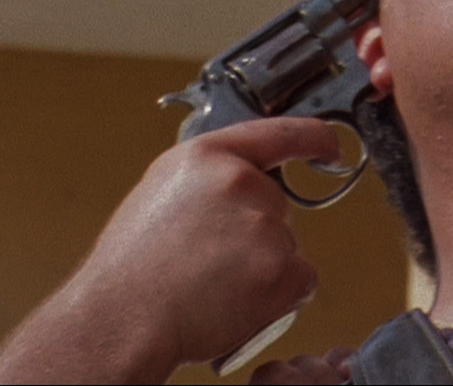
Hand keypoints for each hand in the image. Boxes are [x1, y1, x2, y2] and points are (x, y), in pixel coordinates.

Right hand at [0, 117, 339, 383]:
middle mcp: (242, 183)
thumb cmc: (132, 267)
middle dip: (255, 231)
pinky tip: (238, 301)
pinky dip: (280, 295)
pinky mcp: (282, 268)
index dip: (314, 138)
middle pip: (278, 204)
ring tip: (212, 282)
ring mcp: (266, 226)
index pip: (279, 133)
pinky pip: (301, 279)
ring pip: (286, 245)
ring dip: (263, 266)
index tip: (330, 146)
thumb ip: (209, 178)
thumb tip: (244, 181)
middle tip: (209, 257)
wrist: (122, 320)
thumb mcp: (162, 191)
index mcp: (207, 157)